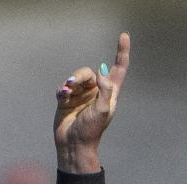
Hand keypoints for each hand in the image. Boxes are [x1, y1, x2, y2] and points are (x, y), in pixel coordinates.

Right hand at [55, 32, 129, 163]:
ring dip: (70, 82)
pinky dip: (62, 90)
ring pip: (76, 78)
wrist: (73, 145)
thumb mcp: (103, 110)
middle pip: (90, 72)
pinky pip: (64, 88)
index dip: (122, 52)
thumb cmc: (91, 131)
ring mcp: (81, 95)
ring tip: (66, 92)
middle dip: (81, 75)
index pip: (118, 69)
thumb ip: (106, 89)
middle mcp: (96, 92)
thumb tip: (102, 69)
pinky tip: (62, 96)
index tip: (124, 35)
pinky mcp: (68, 100)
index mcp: (110, 94)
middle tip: (72, 83)